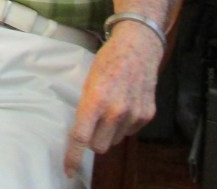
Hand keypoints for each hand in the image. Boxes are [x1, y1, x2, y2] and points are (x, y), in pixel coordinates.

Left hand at [63, 22, 163, 178]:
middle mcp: (115, 110)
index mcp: (96, 99)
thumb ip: (86, 107)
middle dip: (94, 139)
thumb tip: (82, 132)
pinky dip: (125, 124)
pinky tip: (126, 104)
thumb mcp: (89, 80)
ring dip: (110, 131)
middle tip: (94, 123)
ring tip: (112, 107)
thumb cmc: (109, 60)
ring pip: (115, 140)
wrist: (138, 46)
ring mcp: (133, 114)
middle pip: (99, 146)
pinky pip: (130, 131)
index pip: (81, 137)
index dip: (73, 157)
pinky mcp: (147, 115)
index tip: (68, 170)